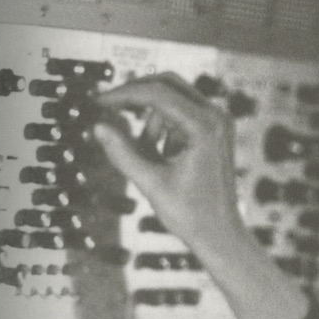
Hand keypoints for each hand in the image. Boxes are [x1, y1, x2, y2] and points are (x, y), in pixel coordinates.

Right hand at [93, 73, 242, 247]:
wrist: (220, 234)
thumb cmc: (193, 215)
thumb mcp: (150, 183)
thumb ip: (122, 152)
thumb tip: (98, 127)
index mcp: (206, 127)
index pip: (158, 93)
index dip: (124, 94)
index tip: (100, 101)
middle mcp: (217, 118)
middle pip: (168, 85)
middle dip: (136, 96)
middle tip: (109, 110)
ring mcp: (219, 122)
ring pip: (172, 100)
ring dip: (151, 120)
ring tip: (150, 156)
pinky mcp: (215, 130)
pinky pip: (181, 114)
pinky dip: (164, 128)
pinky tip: (164, 157)